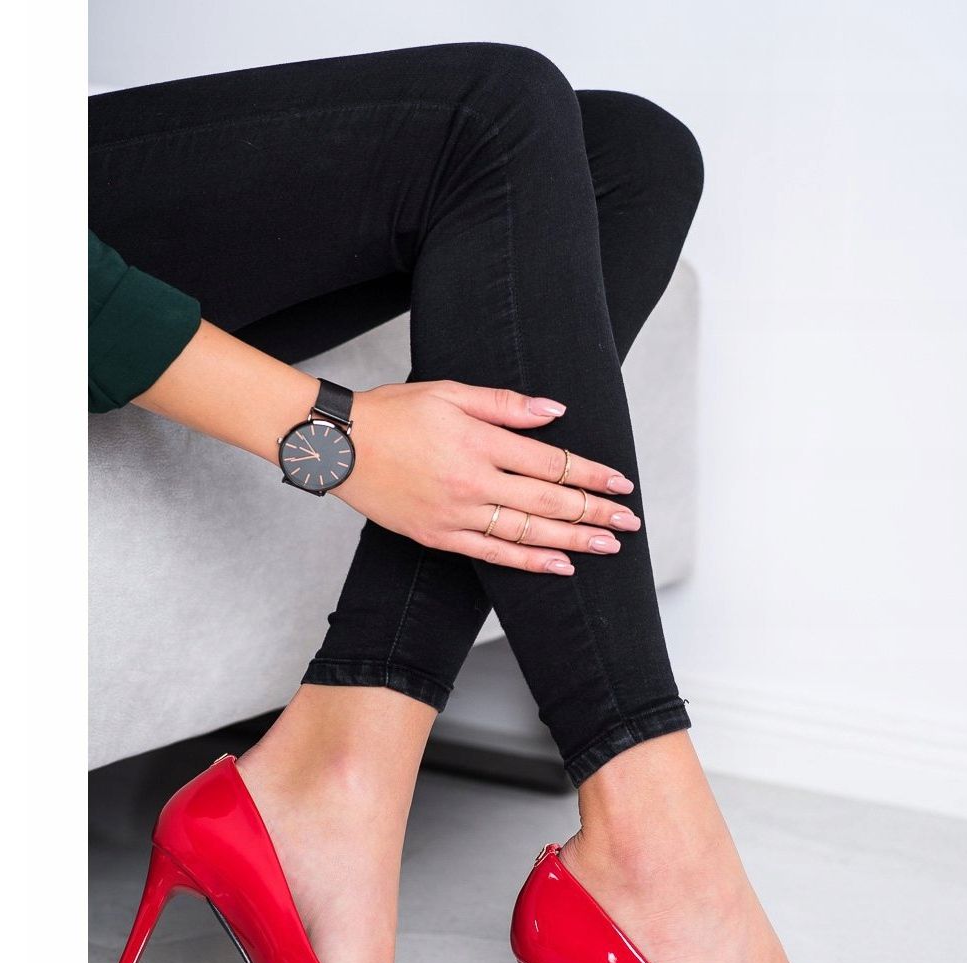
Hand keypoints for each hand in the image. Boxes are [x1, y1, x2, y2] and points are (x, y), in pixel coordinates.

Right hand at [334, 381, 641, 573]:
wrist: (338, 446)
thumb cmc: (391, 413)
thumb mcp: (449, 393)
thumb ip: (505, 405)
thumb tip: (555, 413)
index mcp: (479, 442)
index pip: (551, 462)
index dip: (590, 474)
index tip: (620, 483)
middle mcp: (473, 482)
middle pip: (548, 501)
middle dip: (594, 511)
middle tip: (628, 521)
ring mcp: (456, 514)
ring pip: (527, 531)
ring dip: (573, 540)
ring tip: (607, 546)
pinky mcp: (438, 536)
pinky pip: (493, 553)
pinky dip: (529, 560)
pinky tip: (560, 564)